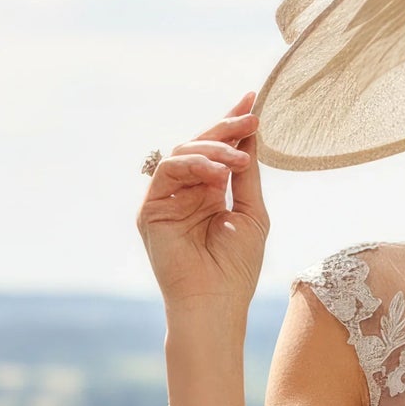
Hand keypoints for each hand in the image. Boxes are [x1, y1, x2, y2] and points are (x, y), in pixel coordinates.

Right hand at [136, 86, 267, 314]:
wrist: (215, 303)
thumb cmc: (236, 268)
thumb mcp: (252, 212)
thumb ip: (247, 174)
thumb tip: (250, 134)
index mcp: (210, 193)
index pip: (219, 150)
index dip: (234, 125)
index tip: (254, 101)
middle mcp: (186, 192)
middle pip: (201, 145)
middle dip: (226, 128)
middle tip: (251, 118)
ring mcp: (167, 199)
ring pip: (183, 152)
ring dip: (214, 148)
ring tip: (240, 159)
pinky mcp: (150, 209)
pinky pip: (168, 171)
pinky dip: (194, 165)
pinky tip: (220, 173)